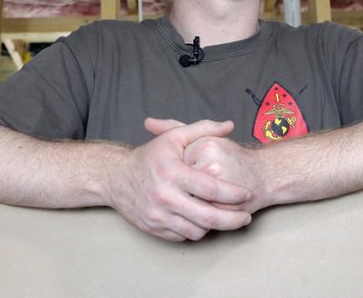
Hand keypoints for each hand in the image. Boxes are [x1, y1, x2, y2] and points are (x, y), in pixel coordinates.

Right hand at [105, 119, 252, 241]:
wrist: (116, 178)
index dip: (233, 194)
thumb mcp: (174, 137)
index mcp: (172, 173)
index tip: (247, 194)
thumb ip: (203, 128)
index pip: (211, 188)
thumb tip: (229, 126)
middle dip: (232, 219)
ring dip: (214, 227)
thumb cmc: (149, 156)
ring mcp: (158, 216)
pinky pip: (183, 236)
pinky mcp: (154, 228)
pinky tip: (202, 220)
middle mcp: (165, 196)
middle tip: (245, 217)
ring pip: (197, 231)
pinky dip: (196, 230)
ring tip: (224, 217)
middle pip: (208, 217)